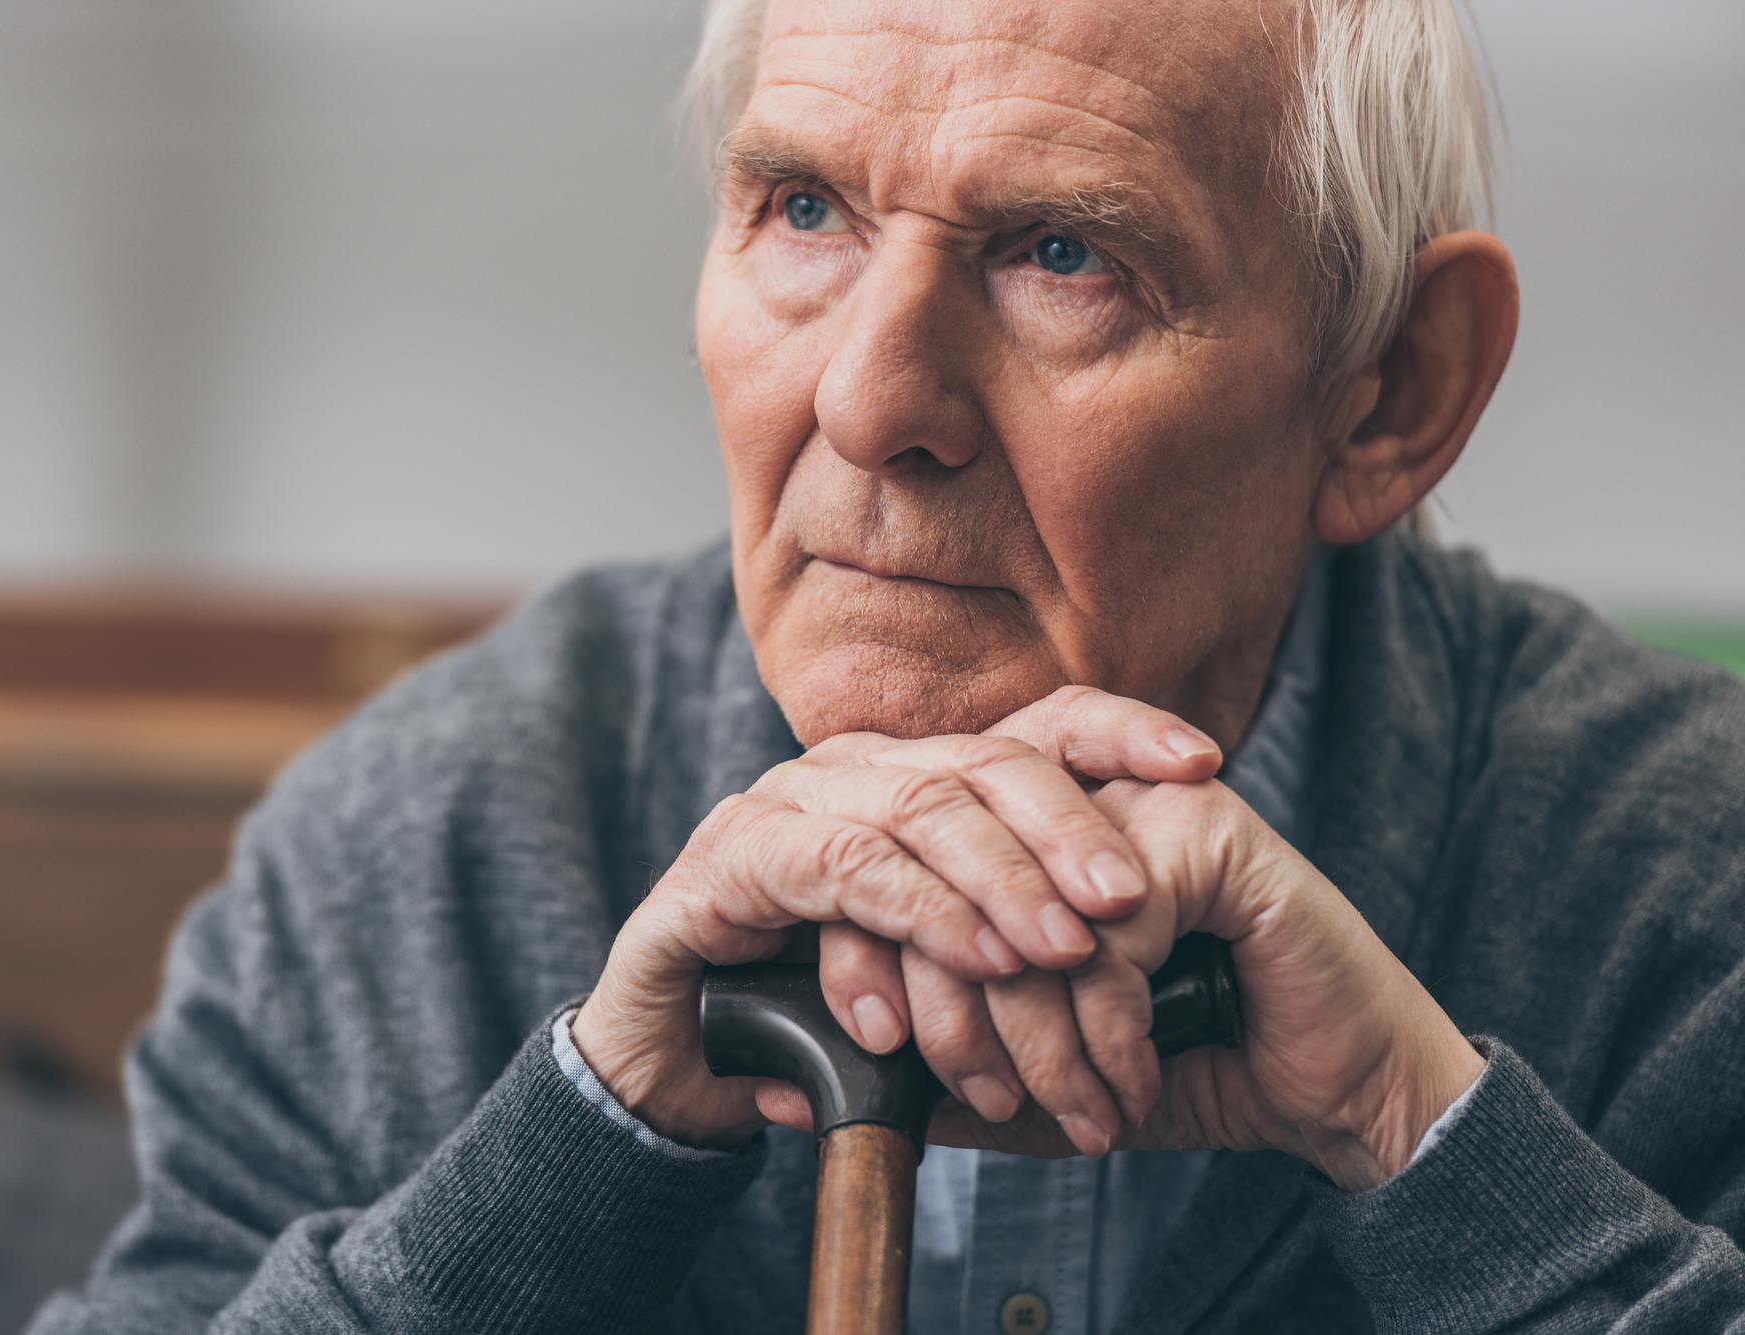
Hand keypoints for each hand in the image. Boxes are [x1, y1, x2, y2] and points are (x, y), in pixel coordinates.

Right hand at [567, 687, 1221, 1146]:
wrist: (672, 1064)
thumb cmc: (817, 1016)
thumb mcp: (941, 979)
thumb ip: (1010, 944)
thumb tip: (1128, 951)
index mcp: (912, 780)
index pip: (1030, 728)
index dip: (1120, 732)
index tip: (1205, 765)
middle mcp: (853, 773)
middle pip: (985, 760)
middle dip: (1070, 825)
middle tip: (1134, 899)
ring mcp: (786, 804)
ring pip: (920, 805)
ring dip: (1004, 879)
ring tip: (1066, 948)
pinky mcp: (732, 860)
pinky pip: (843, 865)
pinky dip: (919, 911)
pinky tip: (977, 958)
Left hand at [810, 770, 1485, 1190]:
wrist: (1337, 1089)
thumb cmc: (1190, 1065)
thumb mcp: (1038, 1070)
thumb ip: (939, 1065)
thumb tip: (810, 1086)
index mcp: (1014, 831)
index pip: (896, 863)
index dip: (875, 962)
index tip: (888, 1061)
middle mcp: (1067, 793)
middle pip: (942, 884)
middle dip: (953, 1016)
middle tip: (986, 1101)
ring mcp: (1136, 797)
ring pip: (1018, 916)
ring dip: (1034, 1040)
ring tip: (1068, 1113)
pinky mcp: (1205, 827)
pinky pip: (1106, 936)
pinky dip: (1108, 1030)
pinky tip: (1129, 1083)